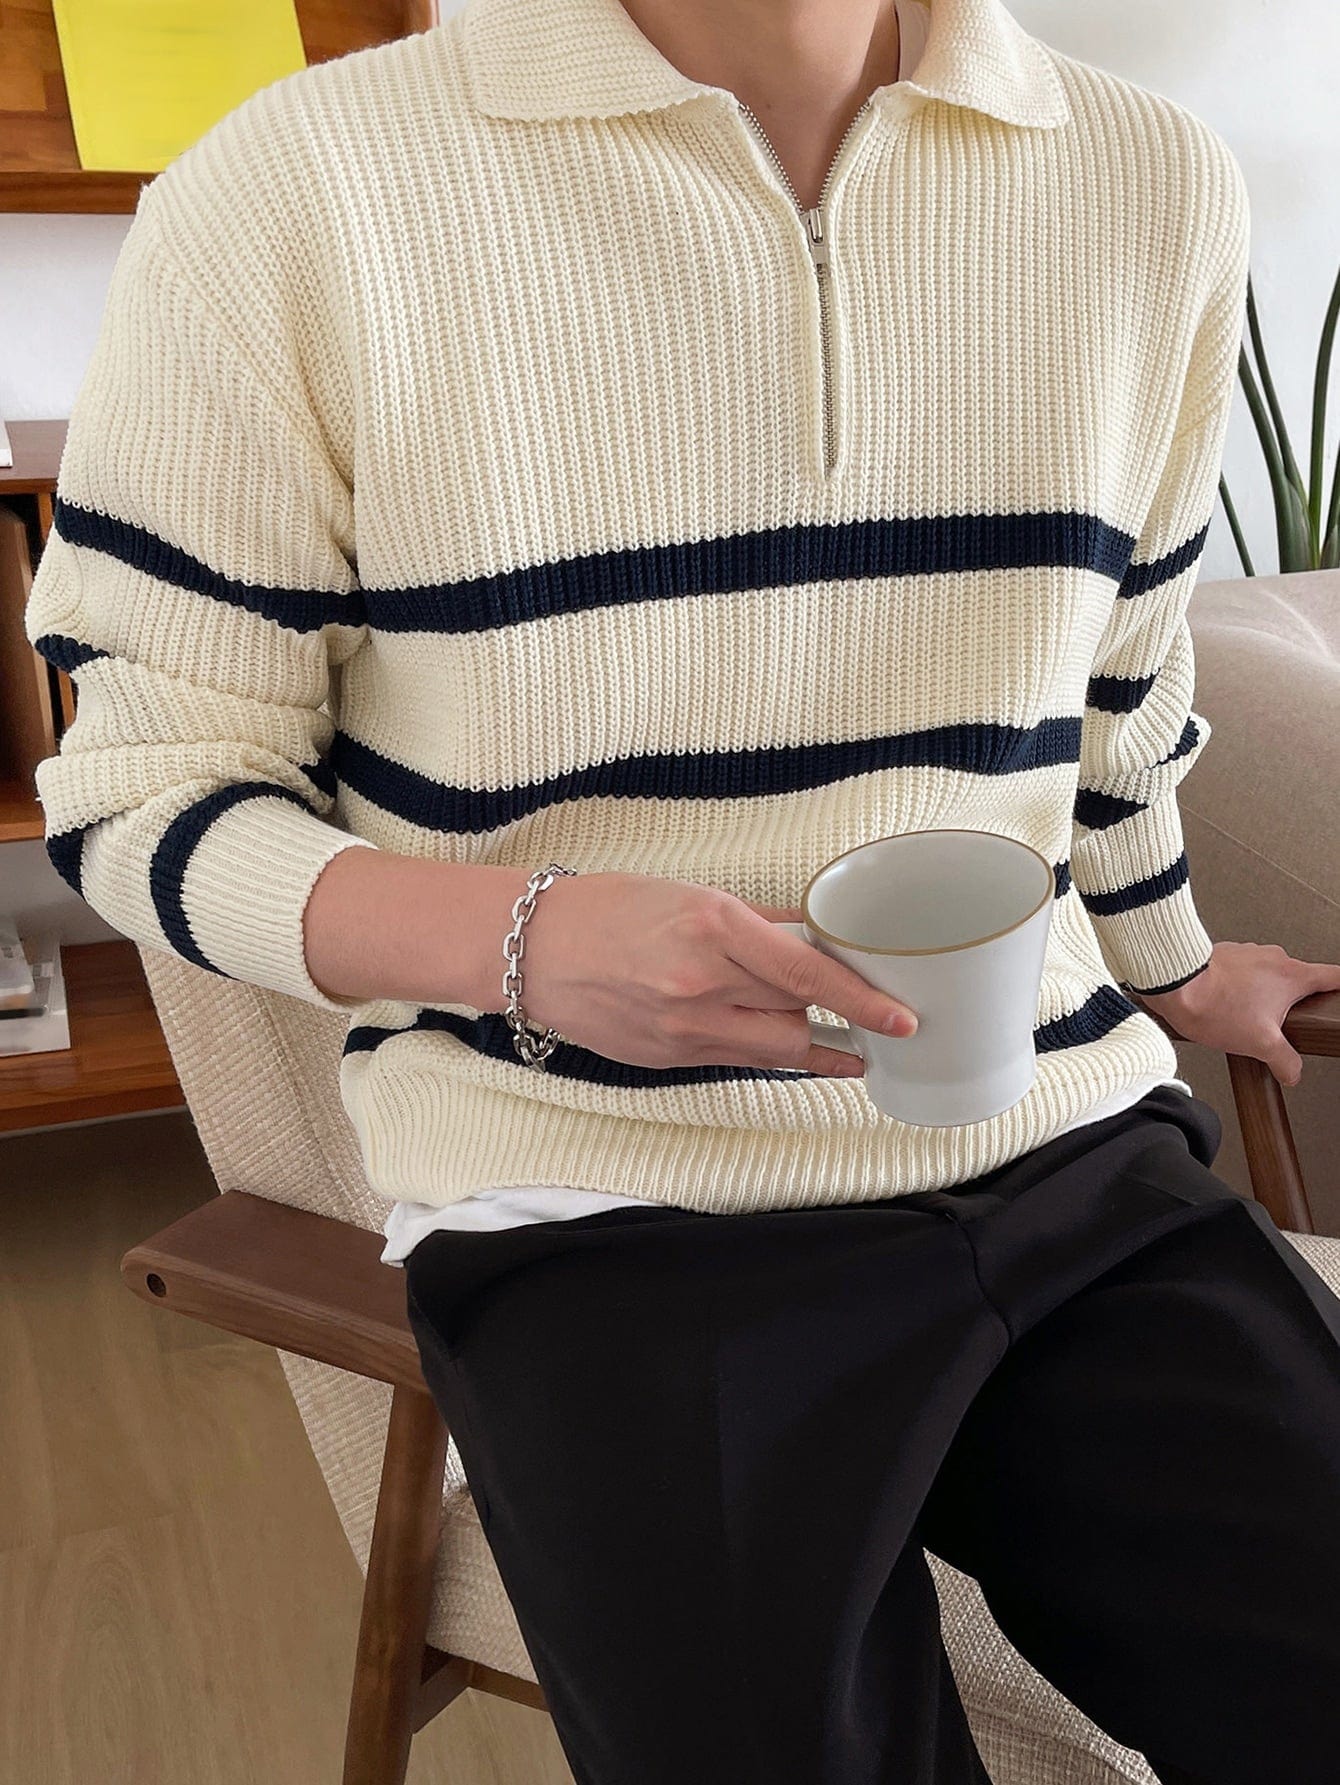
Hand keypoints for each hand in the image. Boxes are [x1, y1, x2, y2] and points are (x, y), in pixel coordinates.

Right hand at [504, 875, 917, 1075]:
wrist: (535, 950)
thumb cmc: (609, 909)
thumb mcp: (692, 896)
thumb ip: (759, 923)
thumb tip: (817, 935)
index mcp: (713, 928)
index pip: (809, 973)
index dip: (863, 1001)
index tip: (901, 1019)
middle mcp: (701, 984)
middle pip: (799, 1019)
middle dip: (834, 1015)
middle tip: (867, 1011)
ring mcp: (683, 1030)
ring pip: (775, 1050)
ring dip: (808, 1041)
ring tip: (839, 1040)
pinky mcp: (669, 1059)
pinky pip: (738, 1060)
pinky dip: (765, 1050)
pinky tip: (783, 1045)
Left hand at [1132, 941, 1339, 1087]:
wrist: (1172, 983)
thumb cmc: (1213, 1004)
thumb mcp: (1260, 1043)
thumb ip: (1285, 1060)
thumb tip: (1292, 1072)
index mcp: (1292, 974)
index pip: (1334, 976)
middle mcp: (1273, 957)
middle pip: (1297, 980)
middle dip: (1291, 1003)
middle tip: (1280, 1023)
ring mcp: (1248, 954)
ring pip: (1267, 977)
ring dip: (1260, 996)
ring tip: (1244, 1017)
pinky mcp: (1225, 956)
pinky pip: (1241, 974)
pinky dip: (1237, 989)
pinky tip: (1225, 1007)